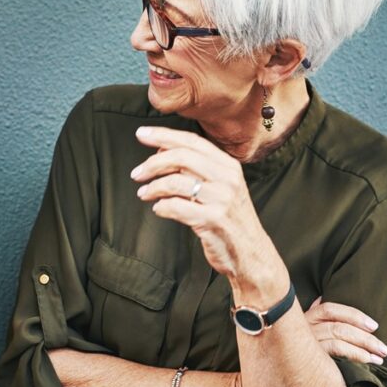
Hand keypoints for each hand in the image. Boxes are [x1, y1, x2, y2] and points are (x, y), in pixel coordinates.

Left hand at [130, 127, 282, 289]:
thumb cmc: (229, 218)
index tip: (141, 134)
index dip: (164, 135)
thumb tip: (162, 150)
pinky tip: (159, 209)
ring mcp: (221, 199)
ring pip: (175, 182)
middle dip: (152, 163)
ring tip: (144, 194)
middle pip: (181, 157)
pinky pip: (176, 207)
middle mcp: (227, 178)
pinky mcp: (212, 220)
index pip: (192, 141)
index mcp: (228, 165)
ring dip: (153, 187)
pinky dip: (161, 207)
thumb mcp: (221, 187)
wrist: (250, 252)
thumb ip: (197, 168)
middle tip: (136, 173)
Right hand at [304, 297, 386, 364]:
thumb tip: (322, 297)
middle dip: (365, 337)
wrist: (283, 373)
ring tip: (380, 357)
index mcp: (305, 318)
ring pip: (338, 338)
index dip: (354, 315)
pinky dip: (355, 355)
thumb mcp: (305, 328)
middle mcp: (303, 328)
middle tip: (384, 348)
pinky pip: (335, 351)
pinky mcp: (309, 358)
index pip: (329, 309)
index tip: (374, 326)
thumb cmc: (299, 349)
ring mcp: (305, 343)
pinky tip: (367, 361)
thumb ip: (314, 314)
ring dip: (364, 348)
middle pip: (338, 326)